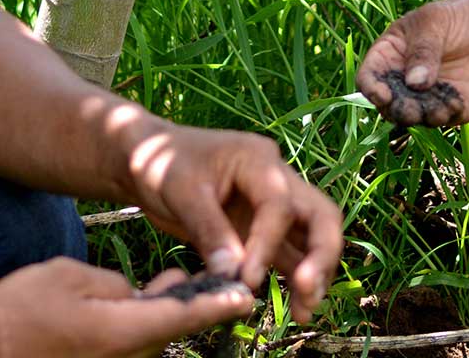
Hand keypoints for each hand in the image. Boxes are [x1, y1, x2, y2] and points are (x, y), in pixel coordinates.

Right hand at [0, 258, 251, 357]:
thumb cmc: (20, 310)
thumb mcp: (70, 277)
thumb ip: (114, 286)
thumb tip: (138, 295)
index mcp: (122, 333)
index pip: (182, 317)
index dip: (217, 305)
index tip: (246, 296)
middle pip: (169, 331)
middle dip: (191, 305)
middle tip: (215, 280)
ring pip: (149, 340)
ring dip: (163, 315)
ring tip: (176, 283)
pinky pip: (128, 349)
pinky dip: (139, 327)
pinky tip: (138, 304)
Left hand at [123, 124, 341, 322]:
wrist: (147, 158)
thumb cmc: (161, 161)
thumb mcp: (179, 190)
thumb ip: (209, 231)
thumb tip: (233, 275)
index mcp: (257, 159)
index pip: (278, 204)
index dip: (268, 244)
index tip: (247, 279)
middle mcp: (276, 179)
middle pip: (321, 215)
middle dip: (321, 254)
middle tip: (309, 290)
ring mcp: (272, 205)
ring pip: (312, 237)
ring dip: (315, 273)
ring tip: (304, 312)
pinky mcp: (262, 229)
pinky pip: (290, 253)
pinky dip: (296, 278)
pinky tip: (296, 308)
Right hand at [355, 0, 468, 126]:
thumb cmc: (458, 15)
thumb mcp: (435, 22)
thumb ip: (423, 50)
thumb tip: (414, 83)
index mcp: (390, 55)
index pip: (369, 77)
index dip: (372, 89)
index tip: (384, 95)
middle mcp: (405, 81)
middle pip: (390, 105)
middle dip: (399, 110)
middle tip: (412, 109)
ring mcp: (429, 96)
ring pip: (417, 117)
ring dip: (424, 116)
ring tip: (440, 106)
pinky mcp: (454, 107)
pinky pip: (446, 119)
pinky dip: (449, 115)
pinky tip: (458, 101)